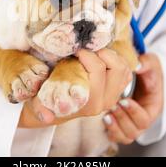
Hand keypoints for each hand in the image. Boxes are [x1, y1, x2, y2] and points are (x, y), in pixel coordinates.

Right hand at [18, 48, 132, 126]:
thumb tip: (45, 118)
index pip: (98, 69)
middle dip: (101, 52)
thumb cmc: (47, 98)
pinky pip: (126, 71)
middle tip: (86, 48)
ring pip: (124, 68)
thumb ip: (41, 110)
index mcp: (89, 102)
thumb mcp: (39, 103)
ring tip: (92, 52)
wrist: (55, 108)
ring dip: (110, 55)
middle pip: (116, 67)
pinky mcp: (118, 90)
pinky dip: (116, 61)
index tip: (74, 50)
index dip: (87, 54)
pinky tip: (101, 58)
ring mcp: (113, 96)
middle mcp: (104, 101)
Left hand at [103, 53, 163, 143]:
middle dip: (122, 120)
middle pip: (135, 132)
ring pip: (125, 137)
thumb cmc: (148, 71)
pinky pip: (116, 136)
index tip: (124, 100)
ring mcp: (131, 123)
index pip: (145, 119)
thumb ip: (147, 63)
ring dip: (115, 127)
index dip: (134, 112)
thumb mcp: (151, 64)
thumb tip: (137, 64)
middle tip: (114, 106)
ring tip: (107, 114)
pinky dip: (110, 131)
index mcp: (152, 108)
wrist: (142, 76)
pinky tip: (104, 118)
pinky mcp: (120, 123)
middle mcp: (142, 119)